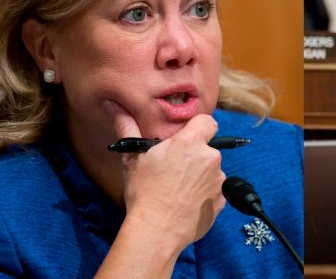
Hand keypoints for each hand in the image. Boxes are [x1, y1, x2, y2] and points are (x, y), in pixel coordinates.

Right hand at [104, 100, 225, 248]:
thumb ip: (127, 126)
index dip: (198, 127)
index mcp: (191, 142)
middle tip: (175, 170)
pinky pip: (216, 191)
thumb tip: (113, 105)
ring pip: (212, 170)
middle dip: (195, 156)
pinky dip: (205, 194)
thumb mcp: (133, 156)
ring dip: (200, 176)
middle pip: (208, 148)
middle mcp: (210, 157)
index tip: (186, 139)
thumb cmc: (144, 193)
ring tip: (180, 189)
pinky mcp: (222, 199)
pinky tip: (188, 202)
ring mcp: (219, 179)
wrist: (156, 229)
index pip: (207, 121)